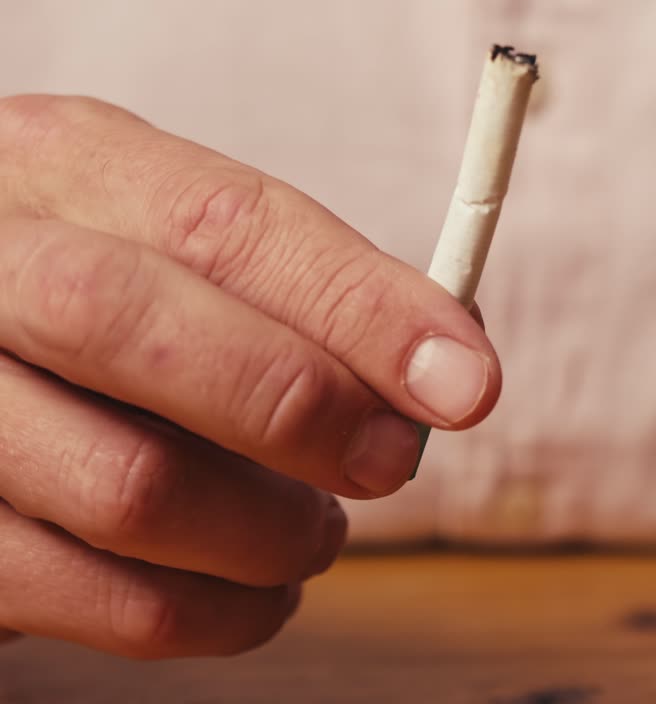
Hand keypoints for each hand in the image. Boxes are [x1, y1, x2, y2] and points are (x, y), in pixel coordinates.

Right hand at [0, 96, 500, 656]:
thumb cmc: (112, 307)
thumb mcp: (178, 245)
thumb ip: (304, 290)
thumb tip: (451, 367)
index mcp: (63, 168)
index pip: (224, 222)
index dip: (362, 308)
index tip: (466, 383)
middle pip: (132, 327)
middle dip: (299, 409)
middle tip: (390, 465)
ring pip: (127, 487)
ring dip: (269, 533)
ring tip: (312, 535)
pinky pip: (98, 599)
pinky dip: (213, 614)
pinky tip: (253, 591)